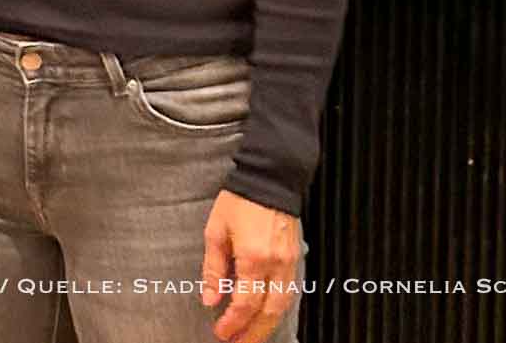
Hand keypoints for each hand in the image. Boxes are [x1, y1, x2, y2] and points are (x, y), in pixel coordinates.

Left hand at [201, 190, 301, 341]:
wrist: (270, 179)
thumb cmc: (239, 201)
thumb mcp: (216, 231)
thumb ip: (214, 268)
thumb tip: (210, 298)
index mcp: (253, 258)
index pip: (245, 303)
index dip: (233, 322)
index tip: (221, 332)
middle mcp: (276, 265)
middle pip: (268, 312)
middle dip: (253, 333)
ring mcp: (290, 263)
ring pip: (283, 306)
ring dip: (267, 325)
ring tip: (251, 336)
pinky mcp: (295, 259)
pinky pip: (289, 292)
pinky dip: (277, 308)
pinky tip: (266, 315)